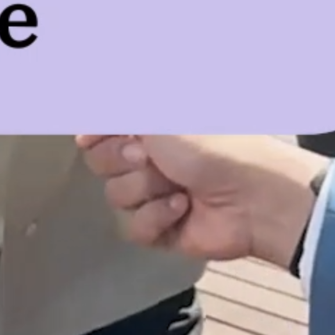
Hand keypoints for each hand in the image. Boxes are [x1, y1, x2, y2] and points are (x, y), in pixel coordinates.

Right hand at [75, 134, 325, 268]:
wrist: (252, 195)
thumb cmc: (211, 144)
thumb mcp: (159, 114)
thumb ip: (117, 106)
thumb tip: (82, 121)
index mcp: (152, 127)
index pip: (100, 129)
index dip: (95, 134)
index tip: (92, 136)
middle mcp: (150, 157)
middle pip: (100, 163)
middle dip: (123, 160)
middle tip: (150, 157)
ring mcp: (155, 193)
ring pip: (116, 196)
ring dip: (147, 189)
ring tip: (178, 186)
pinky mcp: (162, 229)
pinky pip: (133, 228)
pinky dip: (158, 218)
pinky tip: (183, 209)